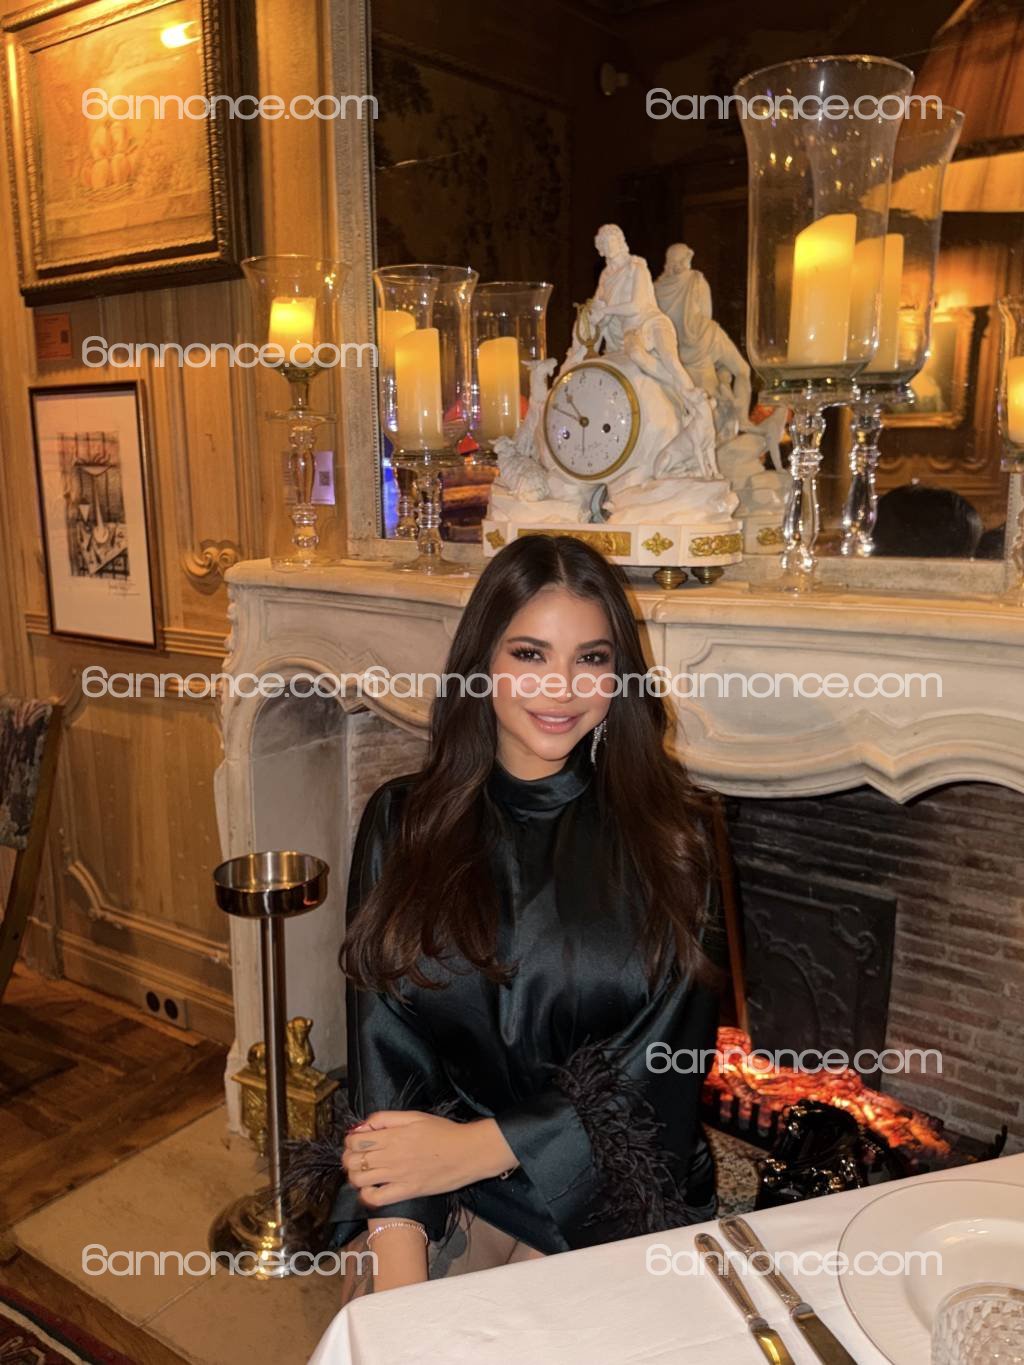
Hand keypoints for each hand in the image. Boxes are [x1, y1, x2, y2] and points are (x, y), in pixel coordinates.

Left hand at [343, 1112, 516, 1209]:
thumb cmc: (443, 1131)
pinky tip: (372, 1187)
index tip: (355, 1141)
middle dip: (348, 1158)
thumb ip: (387, 1118)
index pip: (355, 1141)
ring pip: (360, 1180)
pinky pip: (376, 1199)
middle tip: (356, 1157)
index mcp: (393, 1136)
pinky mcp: (407, 1192)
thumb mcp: (415, 1116)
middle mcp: (392, 1156)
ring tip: (363, 1171)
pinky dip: (367, 1194)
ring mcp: (398, 1176)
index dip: (349, 1141)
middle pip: (354, 1161)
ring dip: (355, 1175)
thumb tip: (364, 1125)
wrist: (467, 1153)